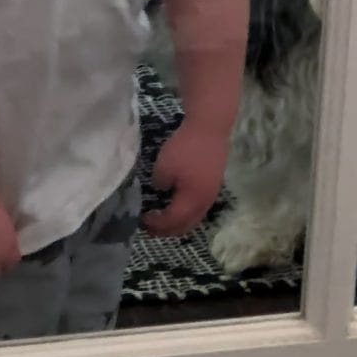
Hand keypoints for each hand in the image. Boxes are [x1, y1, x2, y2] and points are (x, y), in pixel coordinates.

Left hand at [142, 122, 229, 236]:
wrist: (209, 127)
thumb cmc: (185, 148)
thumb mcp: (163, 167)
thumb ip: (160, 184)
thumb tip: (162, 189)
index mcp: (192, 201)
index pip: (172, 221)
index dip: (157, 224)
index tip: (142, 220)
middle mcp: (205, 202)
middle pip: (186, 225)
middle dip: (168, 230)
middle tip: (152, 227)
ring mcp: (212, 193)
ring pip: (195, 216)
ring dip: (179, 221)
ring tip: (164, 218)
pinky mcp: (214, 182)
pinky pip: (199, 206)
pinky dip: (186, 211)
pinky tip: (178, 203)